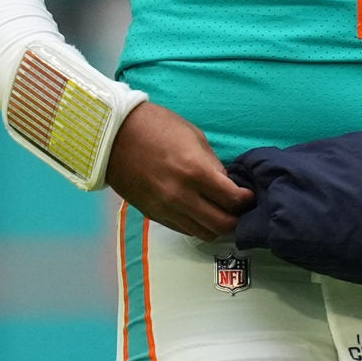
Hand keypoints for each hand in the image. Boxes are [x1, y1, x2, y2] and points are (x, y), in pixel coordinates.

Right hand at [108, 102, 253, 240]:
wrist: (114, 135)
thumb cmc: (157, 127)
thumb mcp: (194, 137)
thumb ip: (213, 165)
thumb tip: (226, 185)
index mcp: (195, 172)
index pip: (232, 200)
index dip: (246, 200)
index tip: (248, 195)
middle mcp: (182, 196)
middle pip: (222, 224)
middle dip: (236, 218)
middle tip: (238, 209)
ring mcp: (166, 209)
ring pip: (203, 233)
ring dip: (216, 226)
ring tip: (220, 213)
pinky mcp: (154, 215)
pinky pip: (184, 230)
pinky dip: (197, 226)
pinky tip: (199, 214)